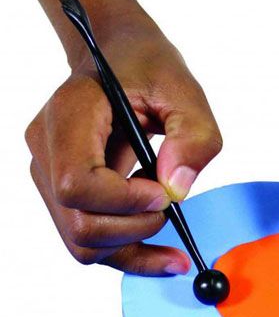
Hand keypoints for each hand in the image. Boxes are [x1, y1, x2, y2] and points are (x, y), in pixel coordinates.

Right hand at [26, 18, 221, 274]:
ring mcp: (52, 175)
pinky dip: (131, 255)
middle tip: (170, 204)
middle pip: (80, 225)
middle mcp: (49, 149)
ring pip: (84, 244)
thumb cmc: (147, 66)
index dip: (126, 200)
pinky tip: (168, 257)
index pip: (78, 184)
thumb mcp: (184, 89)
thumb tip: (175, 189)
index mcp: (70, 114)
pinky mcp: (68, 194)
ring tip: (170, 220)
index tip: (163, 191)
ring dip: (134, 244)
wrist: (118, 58)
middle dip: (136, 228)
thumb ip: (192, 136)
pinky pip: (92, 242)